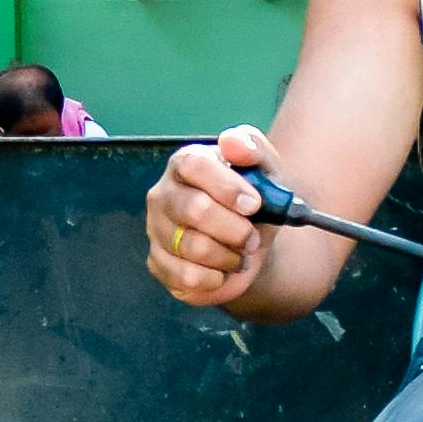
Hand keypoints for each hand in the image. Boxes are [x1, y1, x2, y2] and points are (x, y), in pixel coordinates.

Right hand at [147, 128, 277, 308]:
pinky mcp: (158, 263)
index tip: (254, 204)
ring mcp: (156, 229)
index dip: (227, 187)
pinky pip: (187, 277)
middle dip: (235, 229)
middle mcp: (164, 194)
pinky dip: (216, 278)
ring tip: (241, 253)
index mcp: (186, 163)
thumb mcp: (265, 169)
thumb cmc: (254, 200)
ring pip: (194, 248)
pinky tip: (223, 270)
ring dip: (230, 256)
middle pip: (195, 210)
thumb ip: (252, 148)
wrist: (252, 242)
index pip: (195, 166)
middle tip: (252, 238)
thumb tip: (232, 143)